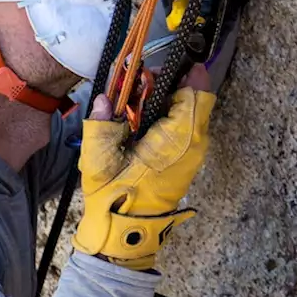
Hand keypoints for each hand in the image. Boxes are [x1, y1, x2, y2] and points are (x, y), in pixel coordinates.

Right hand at [73, 65, 215, 269]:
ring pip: (195, 112)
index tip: (166, 62)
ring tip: (143, 98)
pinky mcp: (188, 161)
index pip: (197, 94)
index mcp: (176, 140)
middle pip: (198, 99)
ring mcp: (194, 154)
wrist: (126, 234)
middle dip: (175, 83)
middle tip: (145, 80)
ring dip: (173, 99)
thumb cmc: (114, 198)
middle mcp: (193, 145)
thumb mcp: (98, 159)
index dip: (186, 73)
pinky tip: (147, 118)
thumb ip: (101, 124)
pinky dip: (174, 115)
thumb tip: (104, 99)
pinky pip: (189, 127)